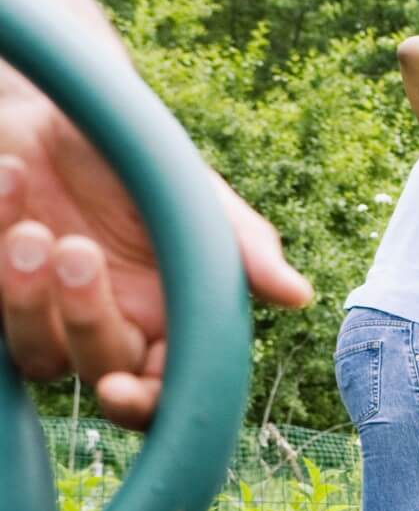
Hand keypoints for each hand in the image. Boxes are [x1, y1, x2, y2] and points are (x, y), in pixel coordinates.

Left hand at [0, 78, 311, 427]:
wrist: (60, 106)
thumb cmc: (136, 154)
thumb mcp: (194, 194)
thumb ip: (243, 245)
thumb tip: (297, 294)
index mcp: (173, 316)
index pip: (170, 390)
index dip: (146, 404)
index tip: (117, 390)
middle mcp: (114, 326)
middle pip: (100, 373)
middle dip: (83, 321)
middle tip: (75, 252)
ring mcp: (46, 313)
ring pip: (36, 355)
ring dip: (23, 297)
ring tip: (30, 228)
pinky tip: (9, 180)